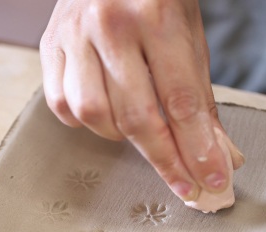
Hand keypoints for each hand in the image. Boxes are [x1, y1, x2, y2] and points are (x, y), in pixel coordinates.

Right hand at [39, 0, 243, 202]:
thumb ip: (199, 96)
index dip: (196, 149)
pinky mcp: (49, 47)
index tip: (210, 180)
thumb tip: (216, 154)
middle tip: (183, 181)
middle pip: (137, 116)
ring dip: (121, 136)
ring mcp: (74, 35)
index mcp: (156, 16)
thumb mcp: (188, 36)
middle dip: (165, 159)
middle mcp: (110, 25)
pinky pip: (62, 105)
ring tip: (138, 128)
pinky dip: (86, 121)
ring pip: (93, 114)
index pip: (180, 100)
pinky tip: (104, 112)